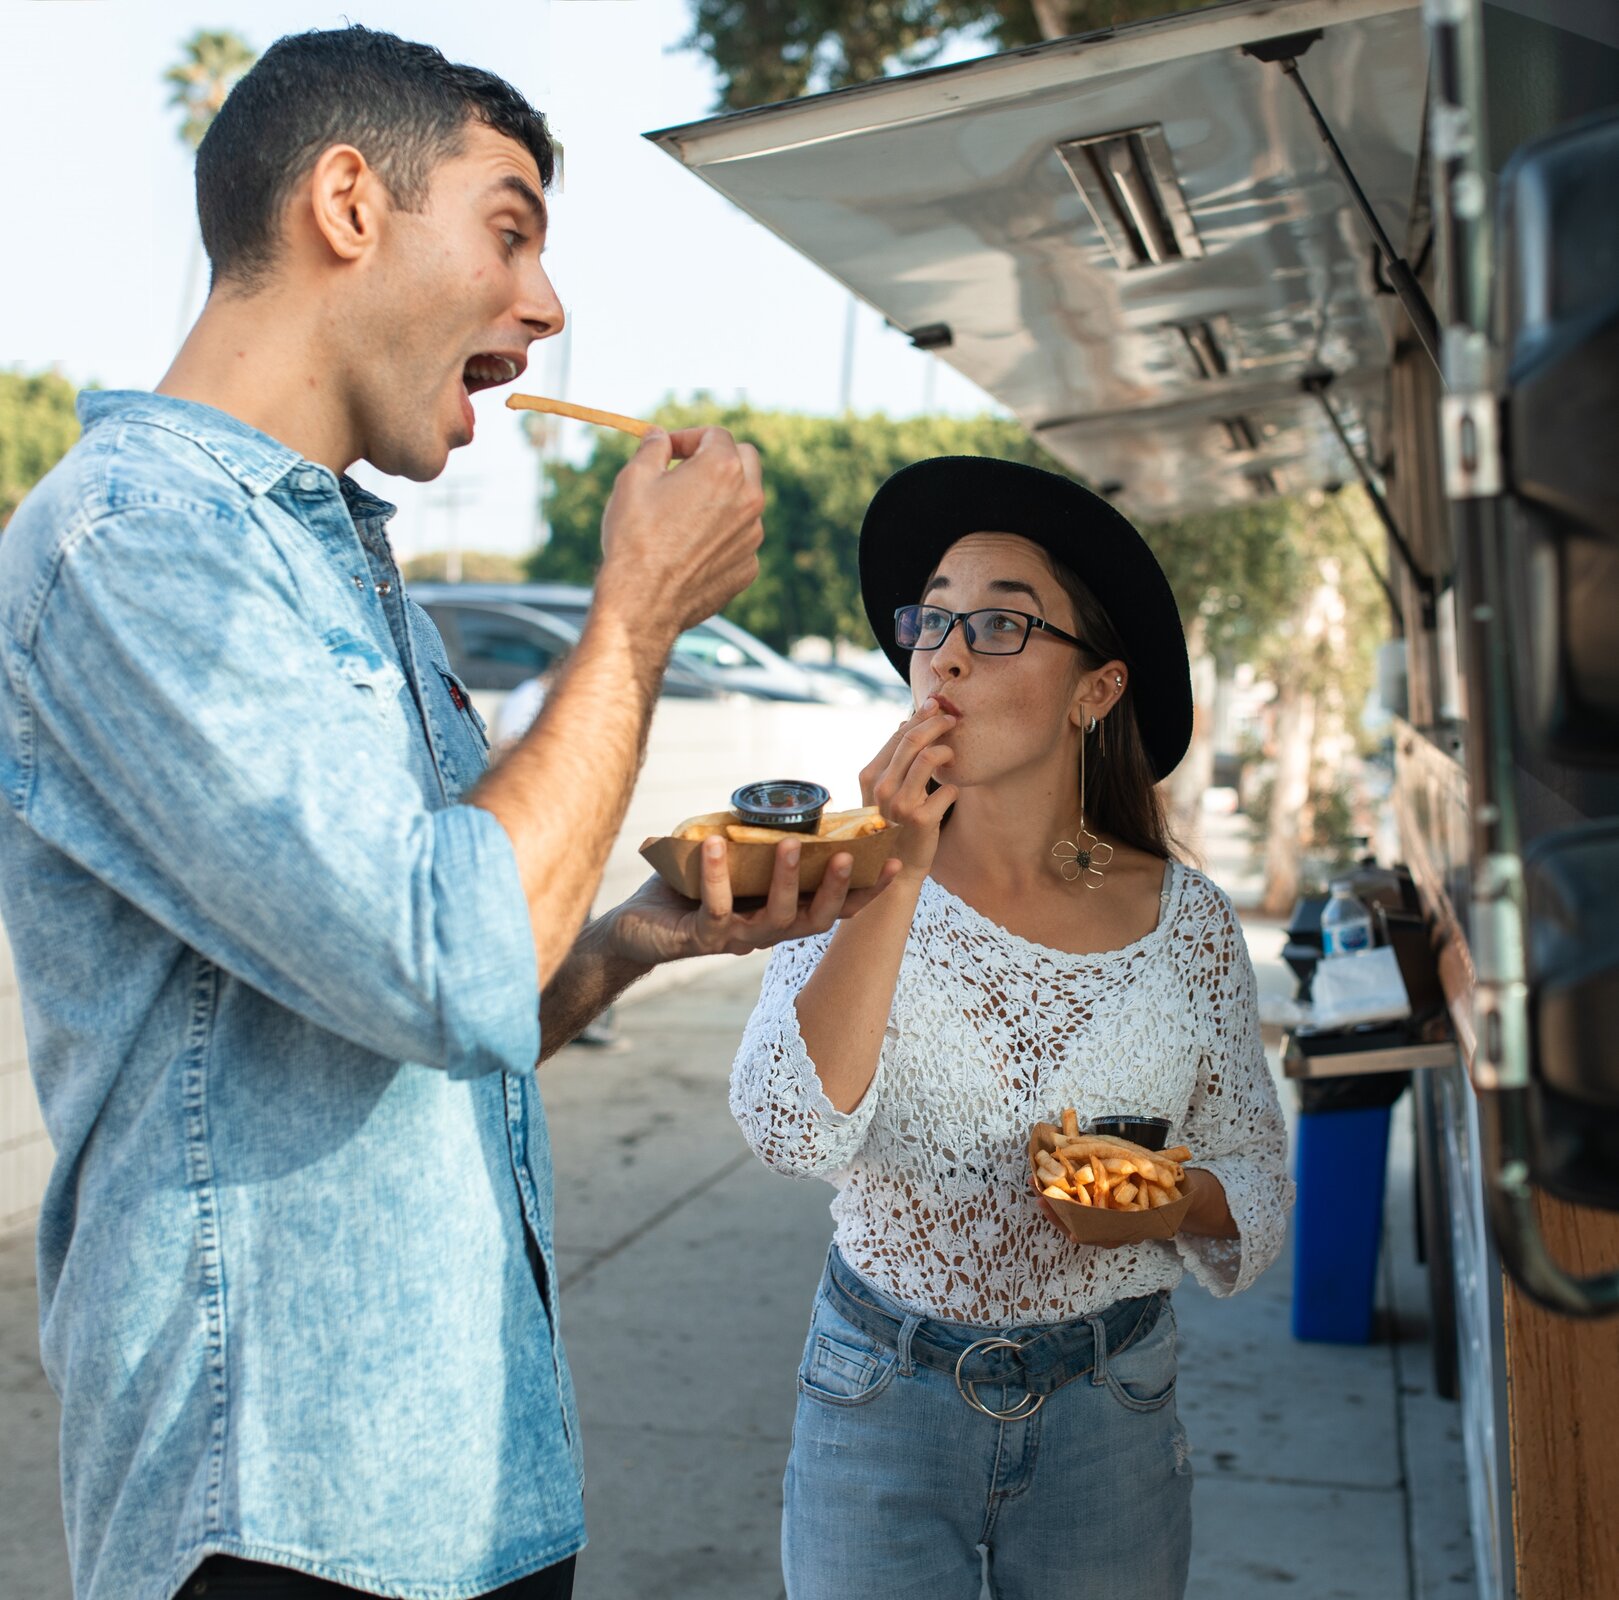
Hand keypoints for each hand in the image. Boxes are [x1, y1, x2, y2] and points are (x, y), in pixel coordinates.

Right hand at [596, 425, 764, 644]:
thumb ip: (653, 448)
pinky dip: (720, 538)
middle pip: (745, 460)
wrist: (643, 601)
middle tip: (686, 473)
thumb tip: (660, 437)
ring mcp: (752, 536)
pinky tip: (689, 550)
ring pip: (744, 503)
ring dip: (721, 500)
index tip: (669, 452)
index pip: (716, 435)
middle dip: (718, 460)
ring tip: (682, 518)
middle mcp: (749, 499)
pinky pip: (739, 541)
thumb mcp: (634, 478)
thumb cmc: (635, 537)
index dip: (689, 438)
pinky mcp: (748, 567)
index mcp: (723, 468)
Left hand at [604, 835, 903, 964]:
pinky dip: (717, 874)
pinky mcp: (701, 939)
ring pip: (775, 918)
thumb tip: (787, 801)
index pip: (835, 906)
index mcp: (783, 913)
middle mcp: (767, 932)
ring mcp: (737, 938)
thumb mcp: (733, 862)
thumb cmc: (689, 891)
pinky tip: (715, 843)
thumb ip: (760, 842)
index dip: (866, 889)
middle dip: (834, 887)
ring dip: (785, 880)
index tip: (894, 860)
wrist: (636, 927)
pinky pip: (715, 909)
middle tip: (845, 855)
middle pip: (816, 918)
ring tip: (789, 844)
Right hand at [858, 697, 957, 879]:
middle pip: (912, 739)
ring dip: (947, 751)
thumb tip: (906, 720)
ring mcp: (900, 804)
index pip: (897, 734)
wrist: (894, 870)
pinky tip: (951, 793)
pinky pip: (948, 789)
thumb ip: (894, 759)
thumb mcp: (885, 791)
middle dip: (936, 723)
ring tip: (953, 755)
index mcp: (870, 776)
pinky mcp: (921, 820)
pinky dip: (954, 788)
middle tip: (952, 720)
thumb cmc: (894, 825)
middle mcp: (881, 788)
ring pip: (928, 758)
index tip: (936, 705)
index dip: (919, 716)